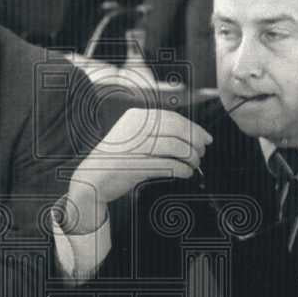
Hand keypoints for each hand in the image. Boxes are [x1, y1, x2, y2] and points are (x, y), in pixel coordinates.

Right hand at [63, 108, 212, 233]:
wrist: (91, 179)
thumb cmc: (117, 159)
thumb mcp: (134, 136)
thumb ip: (157, 131)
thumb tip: (193, 134)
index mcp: (136, 117)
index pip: (173, 118)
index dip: (194, 128)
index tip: (206, 138)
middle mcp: (136, 128)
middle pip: (177, 130)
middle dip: (195, 142)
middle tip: (202, 153)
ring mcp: (135, 146)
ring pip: (176, 147)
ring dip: (191, 158)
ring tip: (194, 165)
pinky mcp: (136, 166)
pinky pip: (168, 165)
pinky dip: (182, 169)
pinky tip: (186, 173)